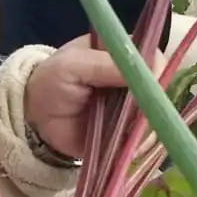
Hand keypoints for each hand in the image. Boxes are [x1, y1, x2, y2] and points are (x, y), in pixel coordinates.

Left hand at [23, 36, 163, 159]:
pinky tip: (124, 144)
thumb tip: (145, 68)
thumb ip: (103, 64)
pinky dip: (139, 143)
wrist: (35, 119)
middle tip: (132, 115)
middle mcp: (133, 79)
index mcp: (121, 53)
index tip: (149, 86)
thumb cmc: (51, 82)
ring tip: (120, 130)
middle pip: (161, 89)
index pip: (153, 56)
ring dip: (145, 126)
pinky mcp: (128, 132)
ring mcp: (133, 107)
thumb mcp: (70, 65)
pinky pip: (145, 139)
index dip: (156, 70)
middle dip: (152, 103)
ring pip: (157, 116)